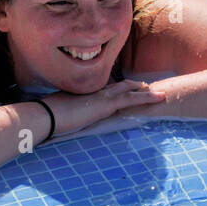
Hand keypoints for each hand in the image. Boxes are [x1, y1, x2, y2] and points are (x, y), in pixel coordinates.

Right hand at [45, 80, 166, 138]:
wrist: (46, 116)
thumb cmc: (47, 117)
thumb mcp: (59, 113)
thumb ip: (66, 113)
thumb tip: (62, 118)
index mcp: (85, 94)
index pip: (106, 90)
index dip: (117, 89)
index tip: (126, 90)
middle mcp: (95, 92)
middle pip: (120, 87)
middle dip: (133, 87)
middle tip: (146, 87)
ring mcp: (102, 96)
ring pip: (129, 90)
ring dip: (145, 92)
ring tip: (159, 93)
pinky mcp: (107, 104)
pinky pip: (133, 98)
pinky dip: (148, 97)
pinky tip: (160, 97)